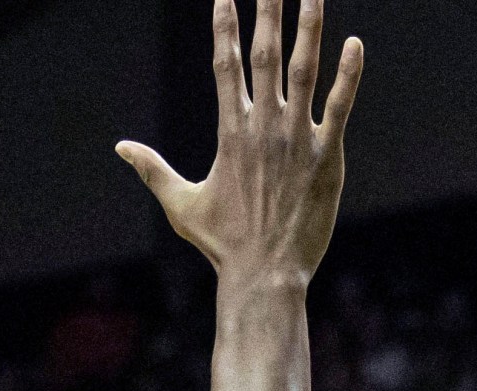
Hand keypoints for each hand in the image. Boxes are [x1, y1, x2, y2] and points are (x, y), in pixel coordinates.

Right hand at [117, 0, 361, 287]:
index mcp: (231, 133)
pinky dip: (348, 76)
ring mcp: (297, 139)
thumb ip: (154, 170)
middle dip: (268, 8)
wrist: (264, 278)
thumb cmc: (223, 246)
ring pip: (305, 69)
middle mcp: (263, 127)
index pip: (225, 64)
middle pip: (264, 53)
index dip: (225, 24)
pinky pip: (339, 107)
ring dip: (309, 26)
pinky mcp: (327, 157)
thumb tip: (121, 148)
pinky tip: (355, 44)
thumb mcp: (182, 206)